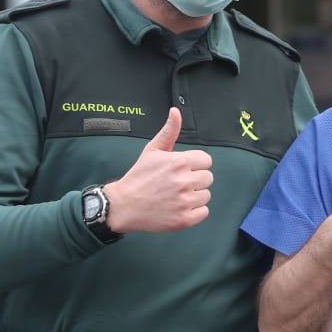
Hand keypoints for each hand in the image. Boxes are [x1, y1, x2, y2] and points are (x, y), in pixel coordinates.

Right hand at [103, 107, 213, 232]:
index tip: (182, 170)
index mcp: (179, 162)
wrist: (123, 206)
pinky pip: (204, 212)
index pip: (206, 161)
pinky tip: (179, 207)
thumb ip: (169, 131)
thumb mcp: (152, 151)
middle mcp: (184, 181)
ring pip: (206, 195)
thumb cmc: (139, 177)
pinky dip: (194, 211)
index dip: (195, 165)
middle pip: (208, 178)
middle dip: (195, 180)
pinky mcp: (184, 219)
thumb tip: (175, 111)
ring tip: (176, 196)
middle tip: (177, 184)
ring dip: (195, 196)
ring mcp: (184, 202)